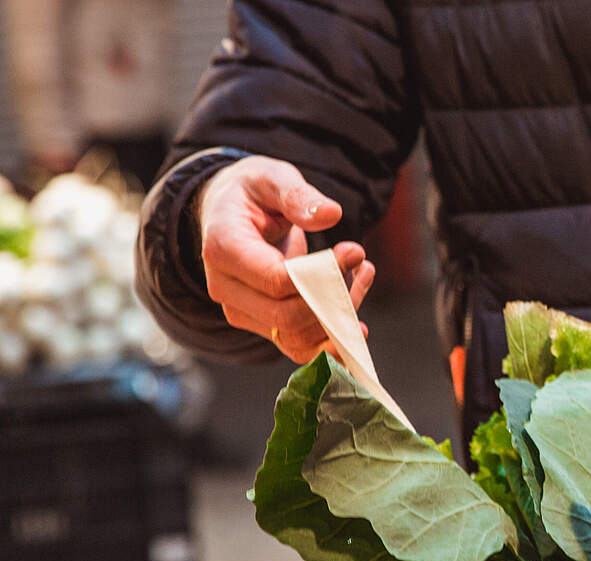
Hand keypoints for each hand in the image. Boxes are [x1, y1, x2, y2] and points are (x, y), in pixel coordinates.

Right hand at [198, 155, 375, 362]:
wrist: (230, 213)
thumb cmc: (252, 193)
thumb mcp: (272, 178)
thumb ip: (298, 195)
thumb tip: (331, 214)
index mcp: (224, 249)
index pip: (277, 281)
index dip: (322, 274)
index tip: (354, 252)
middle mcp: (225, 288)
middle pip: (287, 317)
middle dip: (334, 297)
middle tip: (361, 263)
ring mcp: (241, 311)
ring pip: (297, 337)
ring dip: (339, 317)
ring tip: (360, 276)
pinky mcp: (260, 324)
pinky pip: (298, 346)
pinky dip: (330, 341)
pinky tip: (355, 323)